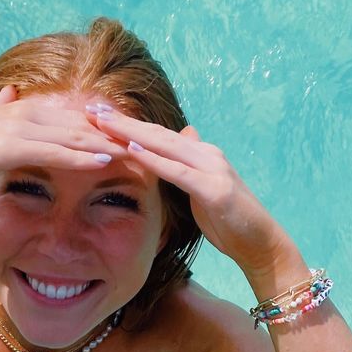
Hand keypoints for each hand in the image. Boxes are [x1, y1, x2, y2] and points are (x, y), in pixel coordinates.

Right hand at [0, 86, 128, 190]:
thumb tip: (10, 92)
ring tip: (140, 153)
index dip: (106, 128)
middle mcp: (31, 114)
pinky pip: (58, 152)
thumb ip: (1, 106)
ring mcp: (24, 129)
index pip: (76, 120)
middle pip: (85, 125)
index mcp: (28, 111)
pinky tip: (105, 161)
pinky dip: (83, 156)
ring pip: (77, 136)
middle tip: (147, 146)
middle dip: (117, 136)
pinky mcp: (15, 146)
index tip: (132, 138)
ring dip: (110, 144)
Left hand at [86, 106, 294, 276]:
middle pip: (156, 134)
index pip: (158, 135)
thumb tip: (184, 135)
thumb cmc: (229, 219)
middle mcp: (206, 154)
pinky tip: (132, 150)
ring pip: (163, 146)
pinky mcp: (213, 189)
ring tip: (102, 122)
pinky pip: (177, 172)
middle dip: (122, 121)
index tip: (99, 114)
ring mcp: (211, 168)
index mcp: (201, 154)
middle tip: (91, 108)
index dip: (128, 124)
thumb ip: (191, 162)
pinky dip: (154, 160)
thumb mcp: (204, 186)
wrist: (259, 242)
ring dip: (130, 133)